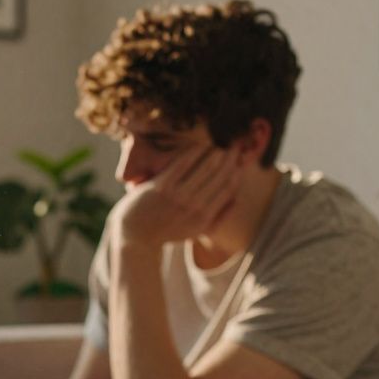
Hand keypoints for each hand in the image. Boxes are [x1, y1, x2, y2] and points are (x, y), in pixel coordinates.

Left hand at [112, 145, 243, 247]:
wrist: (136, 235)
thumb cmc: (168, 230)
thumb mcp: (196, 229)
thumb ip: (218, 216)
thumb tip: (238, 197)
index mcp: (204, 218)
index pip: (229, 188)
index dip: (238, 170)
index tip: (242, 158)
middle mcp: (193, 208)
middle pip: (220, 176)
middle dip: (231, 158)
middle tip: (236, 144)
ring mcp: (177, 197)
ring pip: (205, 168)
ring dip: (216, 152)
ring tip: (220, 143)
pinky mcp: (161, 187)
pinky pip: (183, 164)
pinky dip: (195, 152)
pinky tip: (202, 145)